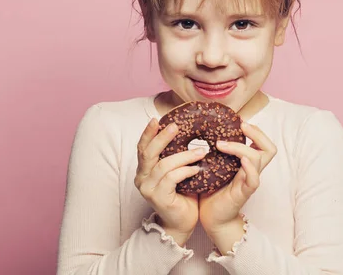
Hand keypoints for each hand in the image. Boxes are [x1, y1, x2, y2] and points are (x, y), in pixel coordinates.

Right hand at [134, 118, 204, 245]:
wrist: (182, 222)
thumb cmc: (182, 195)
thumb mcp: (175, 171)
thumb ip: (173, 156)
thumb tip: (184, 131)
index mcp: (144, 170)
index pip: (142, 148)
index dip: (148, 133)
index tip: (156, 119)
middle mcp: (142, 178)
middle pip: (148, 153)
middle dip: (162, 137)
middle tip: (175, 126)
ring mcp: (148, 189)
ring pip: (164, 165)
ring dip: (184, 156)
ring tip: (201, 151)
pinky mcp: (158, 198)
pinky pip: (172, 178)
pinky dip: (186, 171)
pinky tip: (197, 169)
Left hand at [199, 122, 276, 236]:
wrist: (211, 218)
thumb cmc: (211, 191)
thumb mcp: (214, 166)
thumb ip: (215, 152)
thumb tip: (201, 130)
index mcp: (246, 163)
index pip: (262, 142)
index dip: (255, 130)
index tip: (239, 121)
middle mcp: (251, 170)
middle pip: (269, 148)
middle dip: (257, 133)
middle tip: (241, 125)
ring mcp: (249, 181)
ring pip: (259, 158)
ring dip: (241, 147)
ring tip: (221, 144)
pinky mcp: (243, 193)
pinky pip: (254, 180)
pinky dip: (250, 168)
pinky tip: (242, 161)